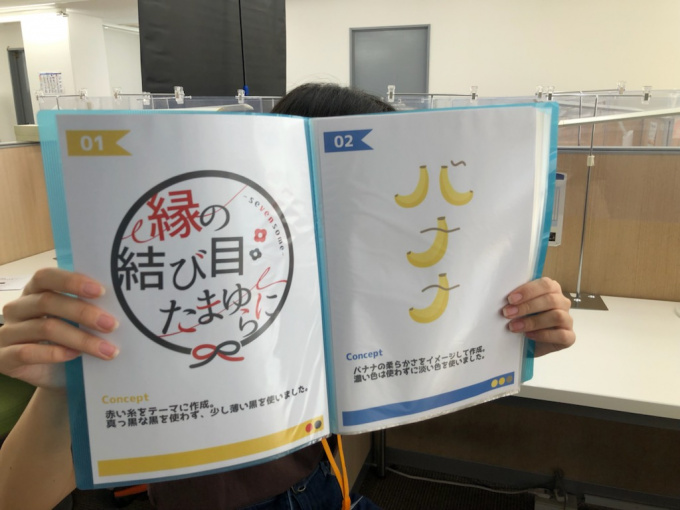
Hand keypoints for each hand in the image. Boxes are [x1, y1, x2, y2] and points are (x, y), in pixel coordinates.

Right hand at [0, 268, 118, 388]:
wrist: (59, 377)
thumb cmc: (74, 340)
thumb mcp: (82, 322)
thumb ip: (92, 308)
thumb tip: (123, 302)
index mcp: (35, 291)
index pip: (46, 277)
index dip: (72, 281)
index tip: (101, 291)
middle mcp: (18, 308)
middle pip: (48, 302)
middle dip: (84, 312)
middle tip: (112, 324)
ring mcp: (7, 333)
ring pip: (44, 328)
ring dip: (80, 339)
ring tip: (107, 350)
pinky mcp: (3, 358)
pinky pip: (26, 352)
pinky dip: (53, 353)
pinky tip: (75, 356)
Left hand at [502, 277, 573, 356]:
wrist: (528, 343)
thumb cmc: (523, 319)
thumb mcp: (519, 306)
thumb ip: (517, 299)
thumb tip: (504, 298)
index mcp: (551, 290)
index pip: (546, 284)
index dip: (528, 291)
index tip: (510, 299)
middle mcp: (562, 302)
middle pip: (551, 300)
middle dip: (527, 307)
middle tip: (508, 313)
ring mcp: (568, 320)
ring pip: (557, 316)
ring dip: (533, 322)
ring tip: (514, 327)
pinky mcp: (569, 337)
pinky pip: (561, 335)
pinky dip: (543, 335)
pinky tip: (529, 335)